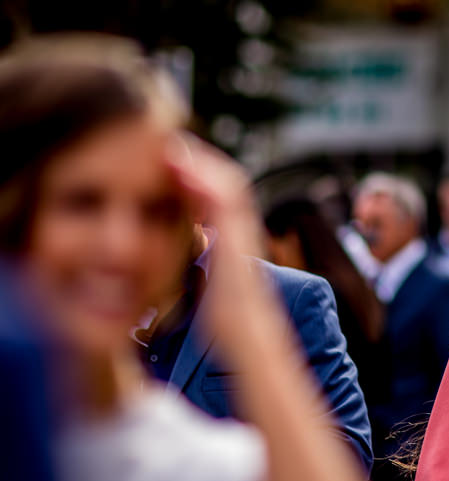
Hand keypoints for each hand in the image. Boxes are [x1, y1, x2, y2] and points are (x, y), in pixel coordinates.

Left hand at [165, 134, 282, 363]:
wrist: (245, 336)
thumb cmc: (226, 320)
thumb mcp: (211, 282)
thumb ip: (205, 263)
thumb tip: (184, 260)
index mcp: (235, 239)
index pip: (221, 196)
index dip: (199, 176)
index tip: (172, 163)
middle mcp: (242, 231)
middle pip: (229, 181)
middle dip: (201, 161)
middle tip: (173, 144)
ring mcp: (243, 233)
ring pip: (229, 183)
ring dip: (201, 163)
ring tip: (173, 148)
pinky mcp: (237, 237)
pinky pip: (224, 197)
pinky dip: (203, 178)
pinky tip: (178, 167)